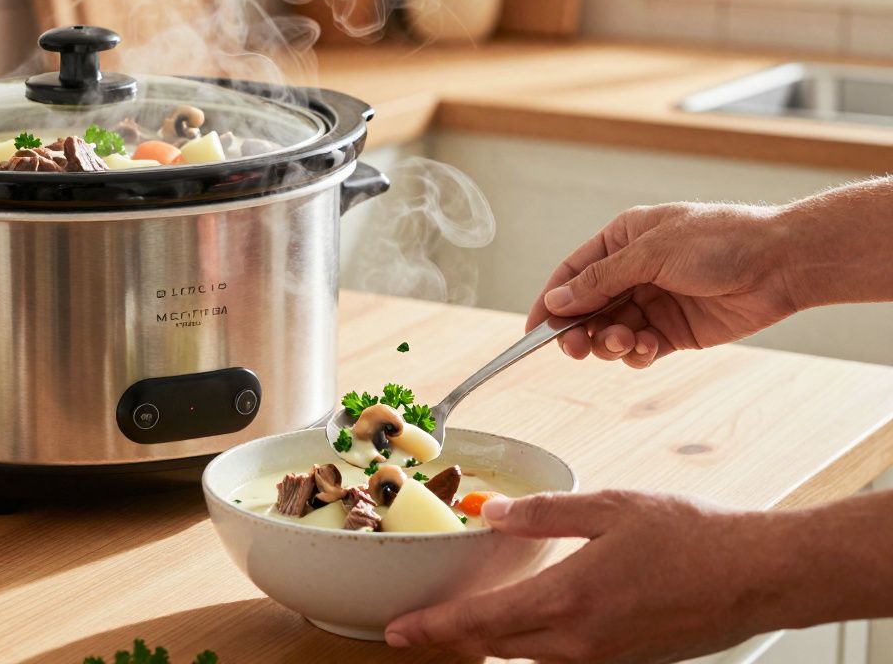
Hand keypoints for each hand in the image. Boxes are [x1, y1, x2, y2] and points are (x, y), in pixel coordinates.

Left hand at [384, 491, 788, 663]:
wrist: (758, 575)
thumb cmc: (694, 537)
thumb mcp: (610, 508)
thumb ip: (544, 513)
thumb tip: (493, 513)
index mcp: (570, 599)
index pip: (482, 622)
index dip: (434, 628)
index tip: (398, 632)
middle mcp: (583, 641)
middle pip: (497, 648)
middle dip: (453, 639)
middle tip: (417, 630)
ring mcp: (607, 658)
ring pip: (530, 657)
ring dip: (492, 643)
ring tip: (462, 626)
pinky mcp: (627, 661)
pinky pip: (564, 658)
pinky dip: (533, 644)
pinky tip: (528, 625)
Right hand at [526, 202, 799, 367]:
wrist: (781, 264)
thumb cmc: (721, 241)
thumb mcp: (651, 253)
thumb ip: (600, 280)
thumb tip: (556, 302)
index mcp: (623, 241)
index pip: (573, 274)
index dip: (551, 302)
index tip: (533, 330)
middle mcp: (634, 272)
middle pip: (587, 309)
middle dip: (579, 330)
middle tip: (575, 348)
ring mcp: (654, 303)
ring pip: (611, 333)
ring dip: (611, 343)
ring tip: (627, 342)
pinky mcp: (675, 332)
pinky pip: (641, 350)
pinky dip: (638, 354)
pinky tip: (649, 349)